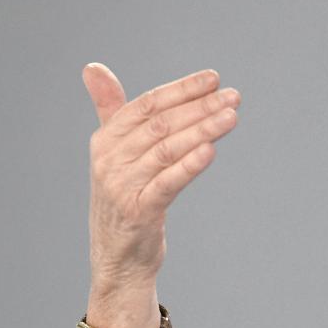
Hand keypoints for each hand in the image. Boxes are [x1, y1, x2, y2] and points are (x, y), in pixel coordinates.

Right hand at [82, 63, 240, 288]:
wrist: (118, 259)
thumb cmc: (124, 198)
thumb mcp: (114, 153)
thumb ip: (110, 110)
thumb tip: (93, 68)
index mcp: (105, 140)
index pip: (146, 104)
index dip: (181, 89)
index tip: (214, 78)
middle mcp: (109, 160)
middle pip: (161, 124)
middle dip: (200, 107)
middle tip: (234, 96)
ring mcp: (121, 187)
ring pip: (167, 150)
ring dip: (203, 130)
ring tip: (231, 117)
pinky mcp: (138, 212)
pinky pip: (167, 183)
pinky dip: (189, 165)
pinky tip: (211, 150)